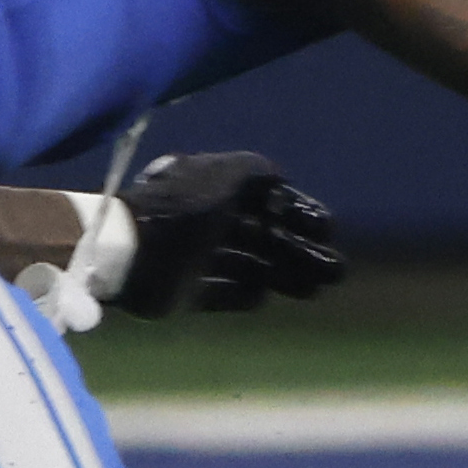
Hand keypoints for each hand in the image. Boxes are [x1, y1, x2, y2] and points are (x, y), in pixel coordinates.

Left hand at [109, 149, 346, 317]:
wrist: (131, 249)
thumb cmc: (182, 207)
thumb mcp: (224, 175)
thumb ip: (256, 172)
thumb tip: (281, 180)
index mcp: (213, 190)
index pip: (265, 201)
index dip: (297, 213)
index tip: (326, 228)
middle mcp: (207, 223)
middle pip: (263, 238)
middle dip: (300, 251)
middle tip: (336, 270)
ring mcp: (196, 259)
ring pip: (250, 267)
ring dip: (284, 275)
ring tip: (317, 289)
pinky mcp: (185, 292)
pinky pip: (223, 295)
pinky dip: (245, 295)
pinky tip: (265, 296)